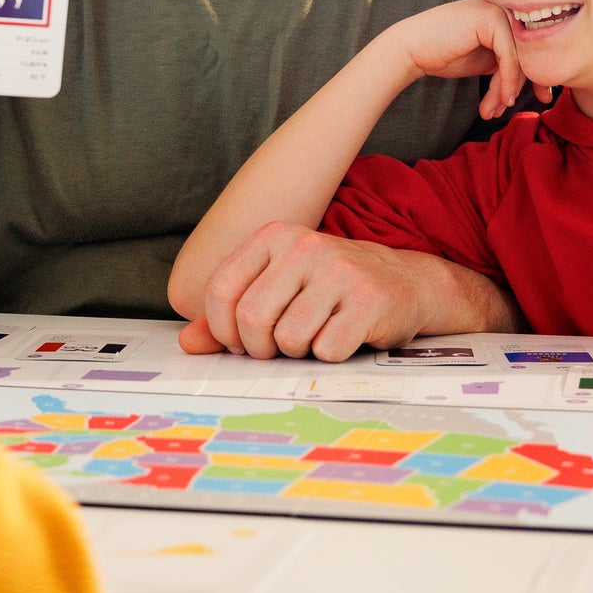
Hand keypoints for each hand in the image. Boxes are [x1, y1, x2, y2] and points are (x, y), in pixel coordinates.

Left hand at [182, 222, 429, 361]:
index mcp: (274, 236)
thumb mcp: (278, 288)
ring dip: (298, 352)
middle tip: (278, 347)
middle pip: (251, 318)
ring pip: (288, 338)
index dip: (223, 329)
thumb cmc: (331, 290)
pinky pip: (326, 349)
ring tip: (315, 335)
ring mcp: (338, 270)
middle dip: (260, 347)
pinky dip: (329, 355)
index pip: (221, 289)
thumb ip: (229, 315)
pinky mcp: (368, 299)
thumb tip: (187, 342)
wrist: (405, 282)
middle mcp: (304, 245)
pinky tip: (343, 336)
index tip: (240, 342)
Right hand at [390, 0, 551, 119]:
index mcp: (506, 13)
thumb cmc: (444, 54)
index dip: (538, 74)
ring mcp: (498, 10)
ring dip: (509, 88)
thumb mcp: (487, 60)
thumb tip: (544, 83)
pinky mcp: (490, 19)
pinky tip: (501, 99)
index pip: (533, 45)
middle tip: (511, 108)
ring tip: (496, 109)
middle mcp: (506, 7)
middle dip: (525, 84)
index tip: (542, 98)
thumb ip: (511, 63)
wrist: (411, 48)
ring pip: (521, 56)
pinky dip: (507, 81)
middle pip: (530, 51)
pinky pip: (510, 57)